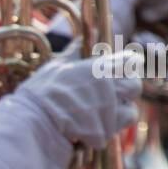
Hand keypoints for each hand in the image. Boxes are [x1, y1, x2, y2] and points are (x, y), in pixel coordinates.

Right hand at [14, 49, 143, 147]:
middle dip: (126, 93)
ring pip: (130, 113)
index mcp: (99, 68)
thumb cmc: (41, 91)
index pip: (131, 61)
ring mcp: (108, 112)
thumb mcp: (57, 65)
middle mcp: (109, 88)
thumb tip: (91, 33)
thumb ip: (77, 50)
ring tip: (98, 117)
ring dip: (117, 116)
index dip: (128, 67)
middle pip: (135, 88)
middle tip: (111, 97)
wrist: (32, 120)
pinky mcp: (102, 133)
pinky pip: (111, 134)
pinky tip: (85, 131)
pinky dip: (100, 135)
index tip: (120, 73)